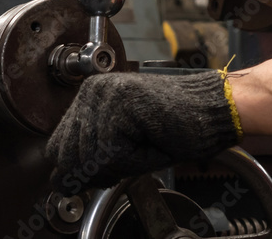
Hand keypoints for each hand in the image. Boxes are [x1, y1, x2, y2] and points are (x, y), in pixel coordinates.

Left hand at [46, 71, 240, 194]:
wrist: (213, 112)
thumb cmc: (175, 128)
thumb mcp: (123, 148)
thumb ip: (89, 160)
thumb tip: (59, 181)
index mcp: (89, 97)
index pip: (57, 147)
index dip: (81, 170)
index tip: (109, 170)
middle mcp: (92, 91)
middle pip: (68, 155)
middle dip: (99, 170)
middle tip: (134, 157)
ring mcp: (106, 93)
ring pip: (91, 157)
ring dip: (123, 164)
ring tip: (147, 144)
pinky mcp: (121, 103)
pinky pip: (112, 153)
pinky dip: (135, 159)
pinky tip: (153, 142)